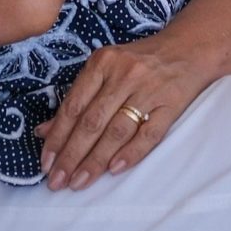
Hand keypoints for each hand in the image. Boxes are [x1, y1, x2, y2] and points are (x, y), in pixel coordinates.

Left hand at [35, 32, 213, 190]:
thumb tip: (43, 131)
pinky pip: (148, 134)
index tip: (45, 163)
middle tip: (57, 181)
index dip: (57, 137)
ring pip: (117, 130)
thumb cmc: (138, 62)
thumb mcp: (104, 70)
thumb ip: (76, 99)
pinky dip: (130, 154)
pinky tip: (114, 170)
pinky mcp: (170, 105)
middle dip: (71, 155)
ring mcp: (149, 90)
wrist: (187, 49)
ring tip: (79, 181)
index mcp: (102, 63)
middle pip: (92, 121)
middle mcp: (124, 74)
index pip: (74, 106)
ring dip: (96, 160)